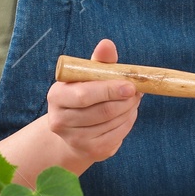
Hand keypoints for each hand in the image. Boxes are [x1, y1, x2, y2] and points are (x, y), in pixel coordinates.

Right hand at [44, 38, 140, 164]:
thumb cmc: (84, 94)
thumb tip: (107, 44)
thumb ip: (98, 61)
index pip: (84, 95)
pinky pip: (117, 135)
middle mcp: (60, 120)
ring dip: (129, 109)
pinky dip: (128, 122)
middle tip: (137, 91)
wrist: (74, 130)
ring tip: (133, 99)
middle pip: (101, 111)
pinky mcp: (91, 151)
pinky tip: (128, 113)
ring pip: (112, 122)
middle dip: (125, 100)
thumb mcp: (87, 76)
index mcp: (56, 96)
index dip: (109, 90)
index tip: (130, 85)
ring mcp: (74, 139)